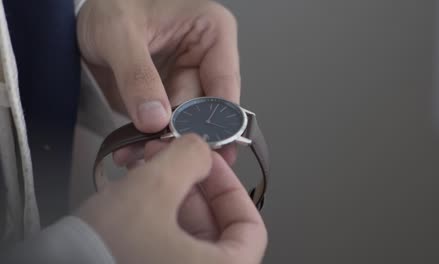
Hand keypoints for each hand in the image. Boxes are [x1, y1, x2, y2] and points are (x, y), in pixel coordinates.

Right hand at [76, 135, 266, 263]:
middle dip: (189, 182)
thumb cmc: (103, 256)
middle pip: (213, 224)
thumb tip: (201, 148)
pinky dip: (154, 214)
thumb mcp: (154, 190)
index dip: (230, 188)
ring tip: (147, 168)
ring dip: (168, 193)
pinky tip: (136, 191)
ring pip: (184, 230)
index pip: (250, 227)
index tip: (211, 166)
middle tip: (171, 158)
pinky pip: (162, 241)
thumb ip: (188, 158)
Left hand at [77, 0, 239, 166]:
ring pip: (184, 121)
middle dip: (180, 132)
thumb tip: (155, 117)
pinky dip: (148, 137)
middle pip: (205, 108)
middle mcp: (205, 57)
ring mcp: (185, 78)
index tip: (202, 144)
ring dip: (161, 140)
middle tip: (159, 150)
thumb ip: (137, 75)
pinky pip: (164, 123)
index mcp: (212, 31)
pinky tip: (132, 147)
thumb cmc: (110, 4)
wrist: (79, 18)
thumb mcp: (119, 34)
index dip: (217, 119)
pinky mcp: (167, 94)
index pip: (225, 84)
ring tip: (137, 150)